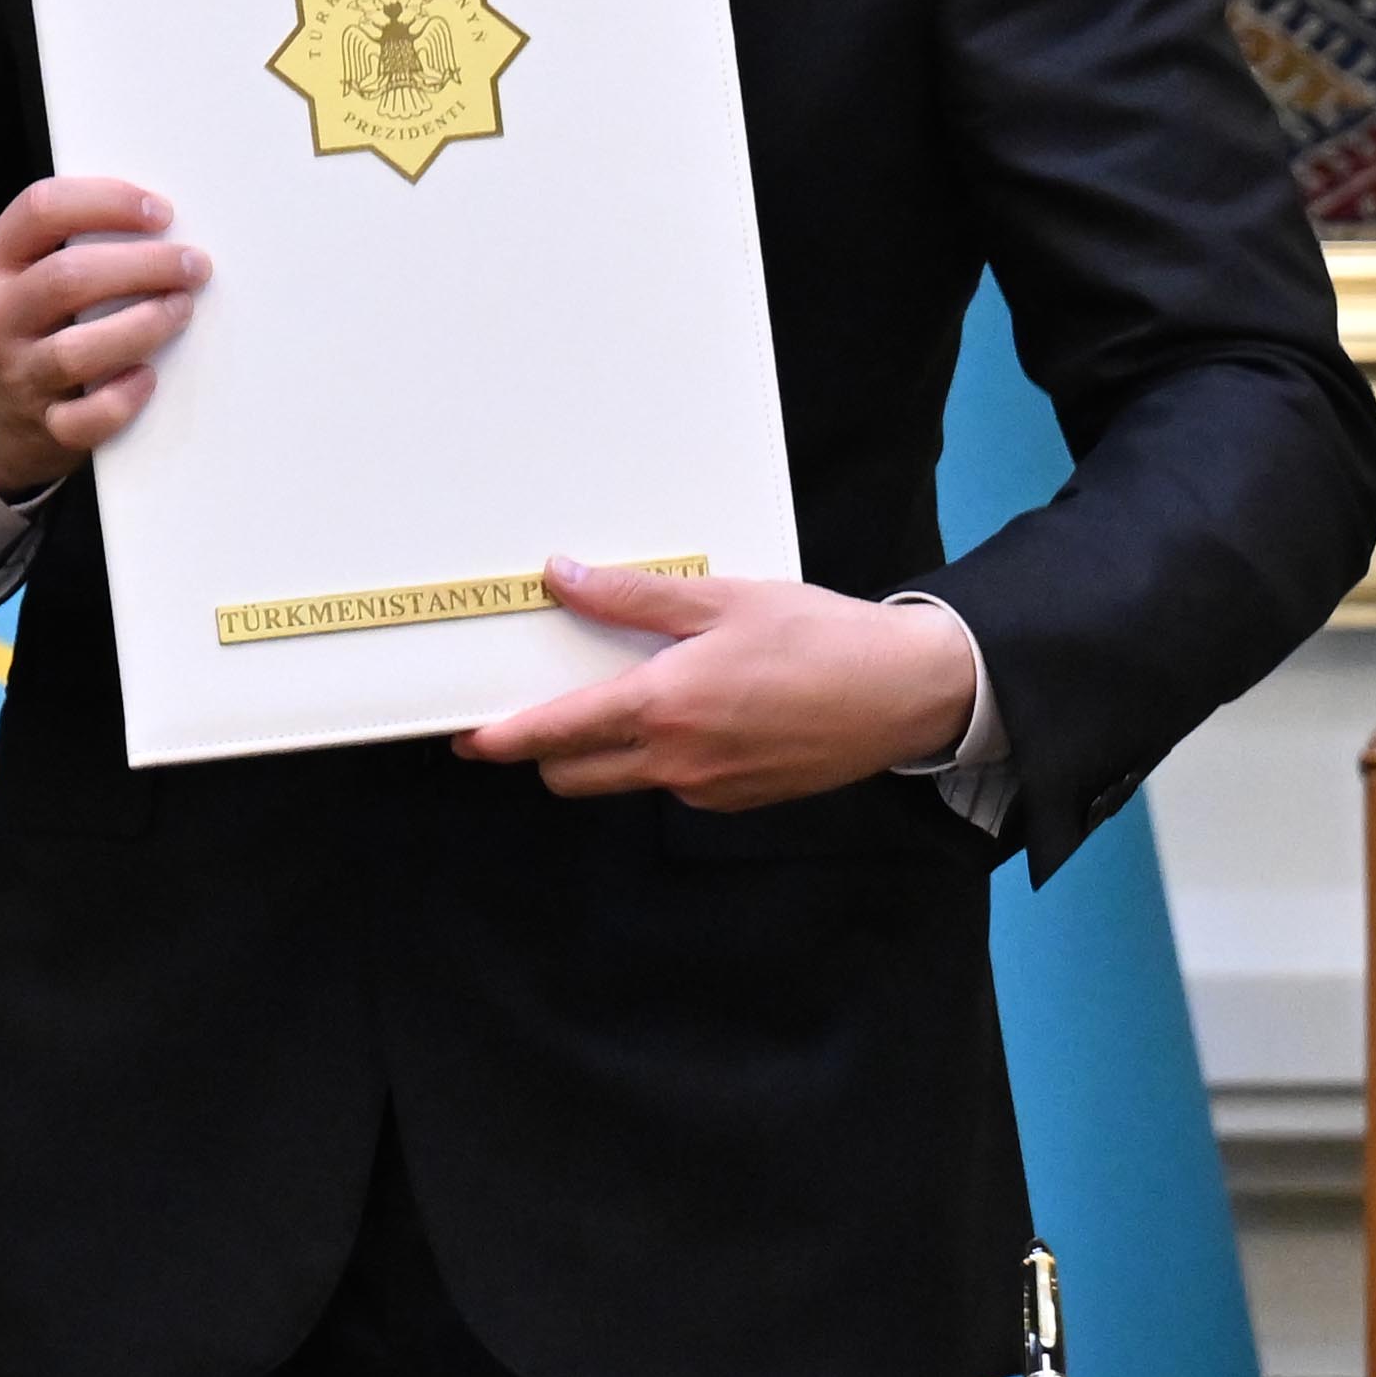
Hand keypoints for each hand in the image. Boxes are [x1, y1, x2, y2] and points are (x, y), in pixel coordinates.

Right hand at [0, 176, 208, 502]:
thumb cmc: (26, 326)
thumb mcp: (18, 273)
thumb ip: (64, 240)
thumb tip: (158, 219)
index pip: (42, 209)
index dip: (109, 202)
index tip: (161, 211)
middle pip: (68, 277)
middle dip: (143, 265)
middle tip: (192, 264)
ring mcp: (17, 375)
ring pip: (76, 349)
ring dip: (142, 325)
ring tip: (180, 309)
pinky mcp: (44, 427)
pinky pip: (86, 418)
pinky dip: (123, 399)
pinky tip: (148, 377)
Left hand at [452, 559, 980, 808]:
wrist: (907, 691)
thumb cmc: (820, 637)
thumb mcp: (720, 600)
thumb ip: (631, 597)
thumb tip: (561, 576)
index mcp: (663, 708)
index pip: (556, 734)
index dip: (503, 740)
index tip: (468, 739)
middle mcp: (678, 762)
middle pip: (575, 775)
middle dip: (546, 752)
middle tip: (542, 710)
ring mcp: (710, 789)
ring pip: (625, 782)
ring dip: (605, 753)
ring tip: (628, 697)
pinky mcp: (740, 800)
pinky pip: (675, 785)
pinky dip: (661, 758)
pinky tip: (691, 713)